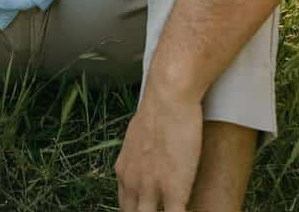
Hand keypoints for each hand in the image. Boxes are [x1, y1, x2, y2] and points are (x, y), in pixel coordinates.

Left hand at [114, 81, 202, 211]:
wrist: (168, 98)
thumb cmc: (158, 110)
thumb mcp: (138, 136)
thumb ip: (138, 155)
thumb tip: (145, 157)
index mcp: (124, 171)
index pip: (125, 206)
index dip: (137, 211)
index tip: (147, 209)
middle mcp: (133, 184)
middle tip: (158, 209)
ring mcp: (152, 190)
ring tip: (174, 210)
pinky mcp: (174, 192)